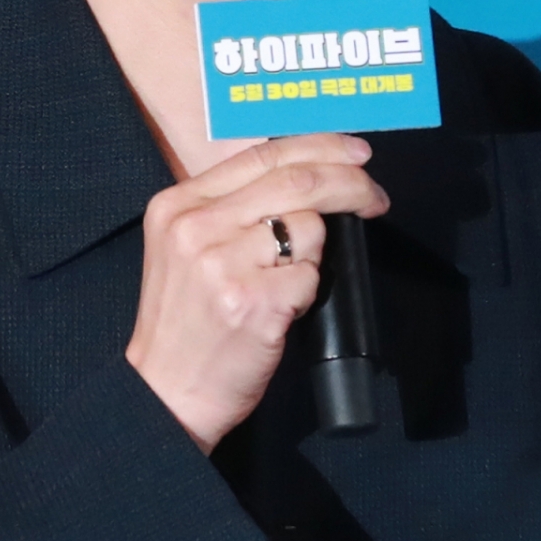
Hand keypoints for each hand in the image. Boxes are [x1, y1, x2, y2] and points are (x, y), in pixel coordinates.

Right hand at [126, 134, 389, 452]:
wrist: (166, 393)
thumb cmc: (185, 323)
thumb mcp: (186, 248)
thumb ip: (230, 207)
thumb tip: (305, 172)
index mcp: (178, 205)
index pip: (263, 155)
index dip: (320, 147)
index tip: (354, 154)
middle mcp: (197, 226)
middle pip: (298, 181)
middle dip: (351, 183)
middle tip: (375, 196)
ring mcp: (224, 264)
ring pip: (309, 228)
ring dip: (314, 255)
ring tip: (283, 284)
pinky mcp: (255, 302)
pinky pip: (310, 276)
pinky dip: (306, 292)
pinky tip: (279, 310)